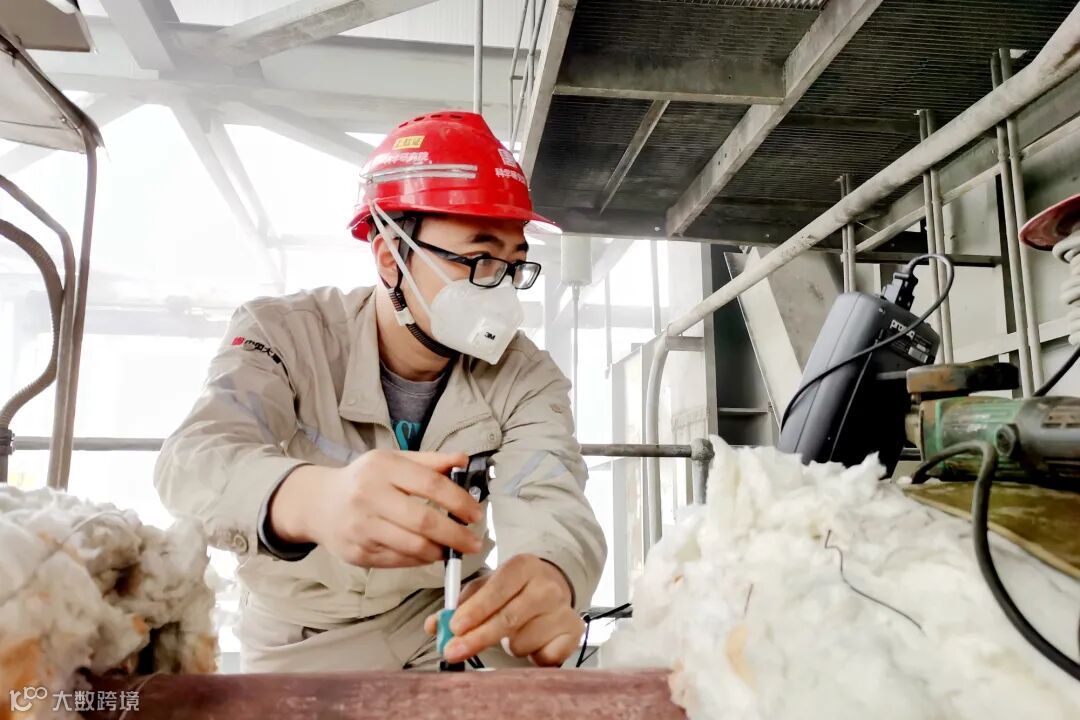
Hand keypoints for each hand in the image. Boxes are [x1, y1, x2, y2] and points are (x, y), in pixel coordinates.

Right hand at [269, 449, 483, 567]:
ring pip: (411, 546)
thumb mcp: (393, 461)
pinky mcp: (356, 553)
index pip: (431, 484)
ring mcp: (361, 527)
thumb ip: (430, 462)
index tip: (476, 514)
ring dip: (440, 551)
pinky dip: (420, 560)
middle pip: (422, 520)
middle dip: (455, 535)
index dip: (459, 501)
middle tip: (474, 542)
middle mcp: (368, 496)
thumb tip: (464, 459)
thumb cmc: (365, 480)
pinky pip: (398, 561)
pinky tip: (430, 554)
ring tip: (454, 550)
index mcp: (382, 467)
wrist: (319, 504)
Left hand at [424, 554, 582, 666]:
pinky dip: (532, 656)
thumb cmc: (515, 589)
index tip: (455, 628)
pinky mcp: (573, 632)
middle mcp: (547, 586)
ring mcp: (563, 609)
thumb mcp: (487, 586)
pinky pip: (543, 657)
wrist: (554, 587)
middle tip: (453, 651)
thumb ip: (459, 604)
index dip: (475, 611)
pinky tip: (532, 641)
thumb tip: (433, 625)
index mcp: (523, 566)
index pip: (497, 590)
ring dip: (508, 645)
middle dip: (476, 638)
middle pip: (508, 618)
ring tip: (513, 632)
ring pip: (521, 643)